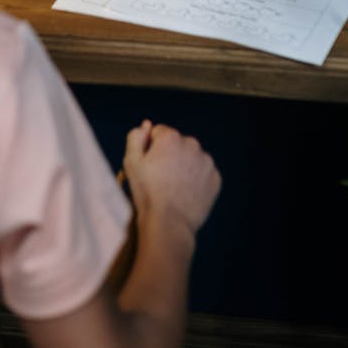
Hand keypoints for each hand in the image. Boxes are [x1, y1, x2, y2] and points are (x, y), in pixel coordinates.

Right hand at [123, 120, 220, 236]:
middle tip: (161, 178)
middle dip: (170, 155)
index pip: (159, 133)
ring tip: (174, 187)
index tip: (150, 166)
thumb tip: (146, 125)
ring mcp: (206, 162)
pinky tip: (186, 192)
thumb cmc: (147, 192)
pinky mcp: (216, 179)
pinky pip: (204, 173)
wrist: (169, 223)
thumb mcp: (131, 162)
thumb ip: (136, 137)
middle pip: (177, 144)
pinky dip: (196, 179)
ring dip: (184, 166)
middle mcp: (192, 144)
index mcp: (171, 137)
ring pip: (192, 158)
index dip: (151, 148)